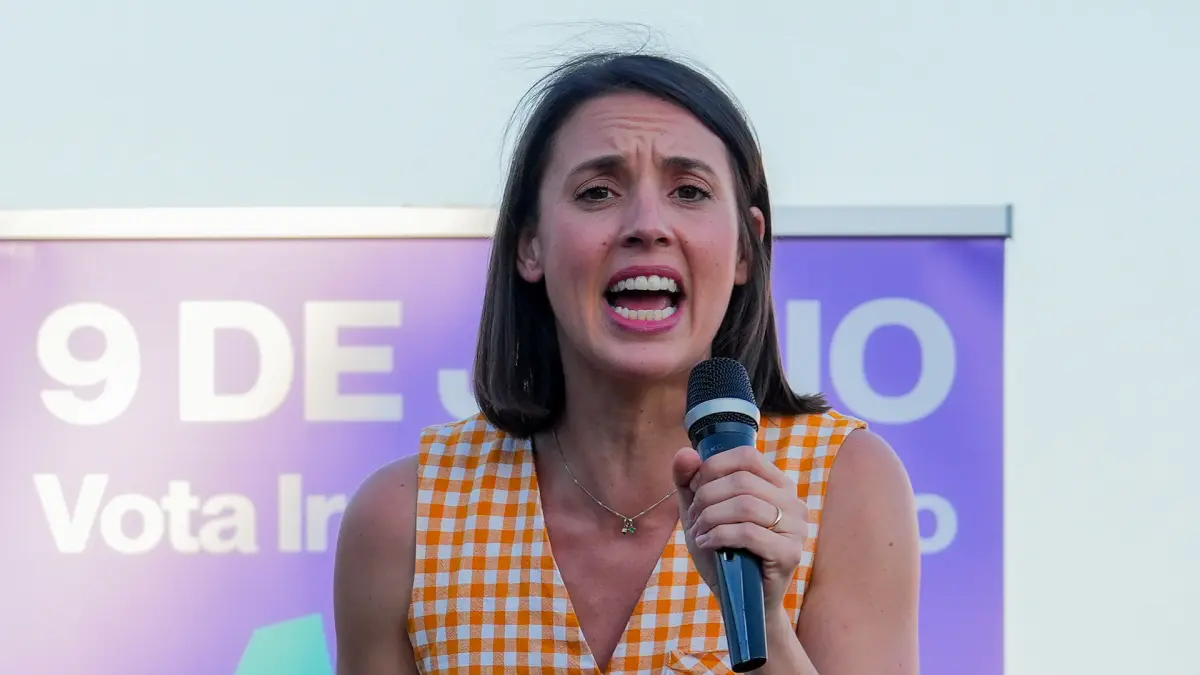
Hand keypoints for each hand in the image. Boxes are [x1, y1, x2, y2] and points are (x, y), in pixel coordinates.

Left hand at [673, 445, 811, 611]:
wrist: (742, 601)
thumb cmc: (725, 552)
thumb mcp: (701, 513)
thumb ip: (689, 482)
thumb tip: (685, 452)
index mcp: (777, 485)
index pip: (747, 456)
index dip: (714, 467)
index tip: (695, 489)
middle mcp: (793, 502)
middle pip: (741, 480)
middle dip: (706, 497)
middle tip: (694, 518)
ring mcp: (796, 528)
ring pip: (744, 504)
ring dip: (710, 517)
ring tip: (699, 532)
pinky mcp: (790, 553)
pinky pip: (748, 533)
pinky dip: (719, 536)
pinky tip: (706, 544)